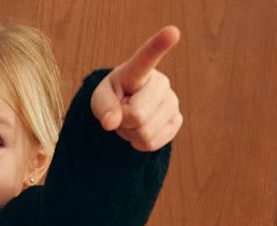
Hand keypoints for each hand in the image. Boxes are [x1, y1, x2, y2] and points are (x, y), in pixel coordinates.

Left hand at [90, 25, 182, 151]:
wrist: (127, 111)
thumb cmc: (113, 99)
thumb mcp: (100, 100)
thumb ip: (103, 108)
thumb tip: (111, 122)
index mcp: (138, 69)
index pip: (148, 56)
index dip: (160, 45)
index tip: (172, 32)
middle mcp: (161, 82)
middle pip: (138, 115)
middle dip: (124, 122)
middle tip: (123, 112)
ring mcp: (172, 101)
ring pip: (146, 133)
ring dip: (132, 134)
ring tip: (131, 120)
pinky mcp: (176, 120)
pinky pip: (153, 143)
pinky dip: (140, 143)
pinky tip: (140, 129)